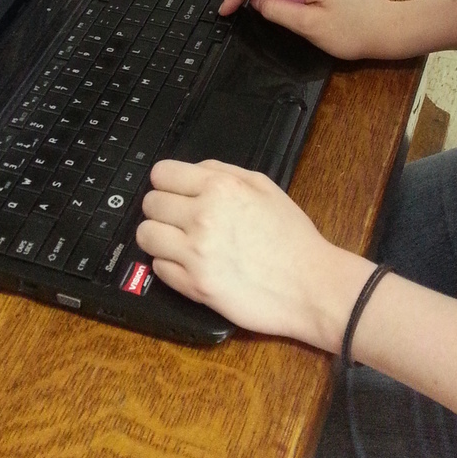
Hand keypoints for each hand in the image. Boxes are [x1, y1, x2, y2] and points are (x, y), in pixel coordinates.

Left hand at [137, 158, 361, 348]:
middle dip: (162, 208)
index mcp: (219, 187)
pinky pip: (158, 269)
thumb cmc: (291, 237)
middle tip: (178, 218)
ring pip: (145, 236)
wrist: (310, 285)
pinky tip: (190, 263)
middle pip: (150, 204)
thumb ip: (222, 172)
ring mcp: (196, 253)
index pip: (161, 173)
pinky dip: (170, 265)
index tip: (172, 190)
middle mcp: (202, 216)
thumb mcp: (263, 186)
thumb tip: (192, 171)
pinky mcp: (194, 286)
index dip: (166, 181)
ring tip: (177, 241)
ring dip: (158, 237)